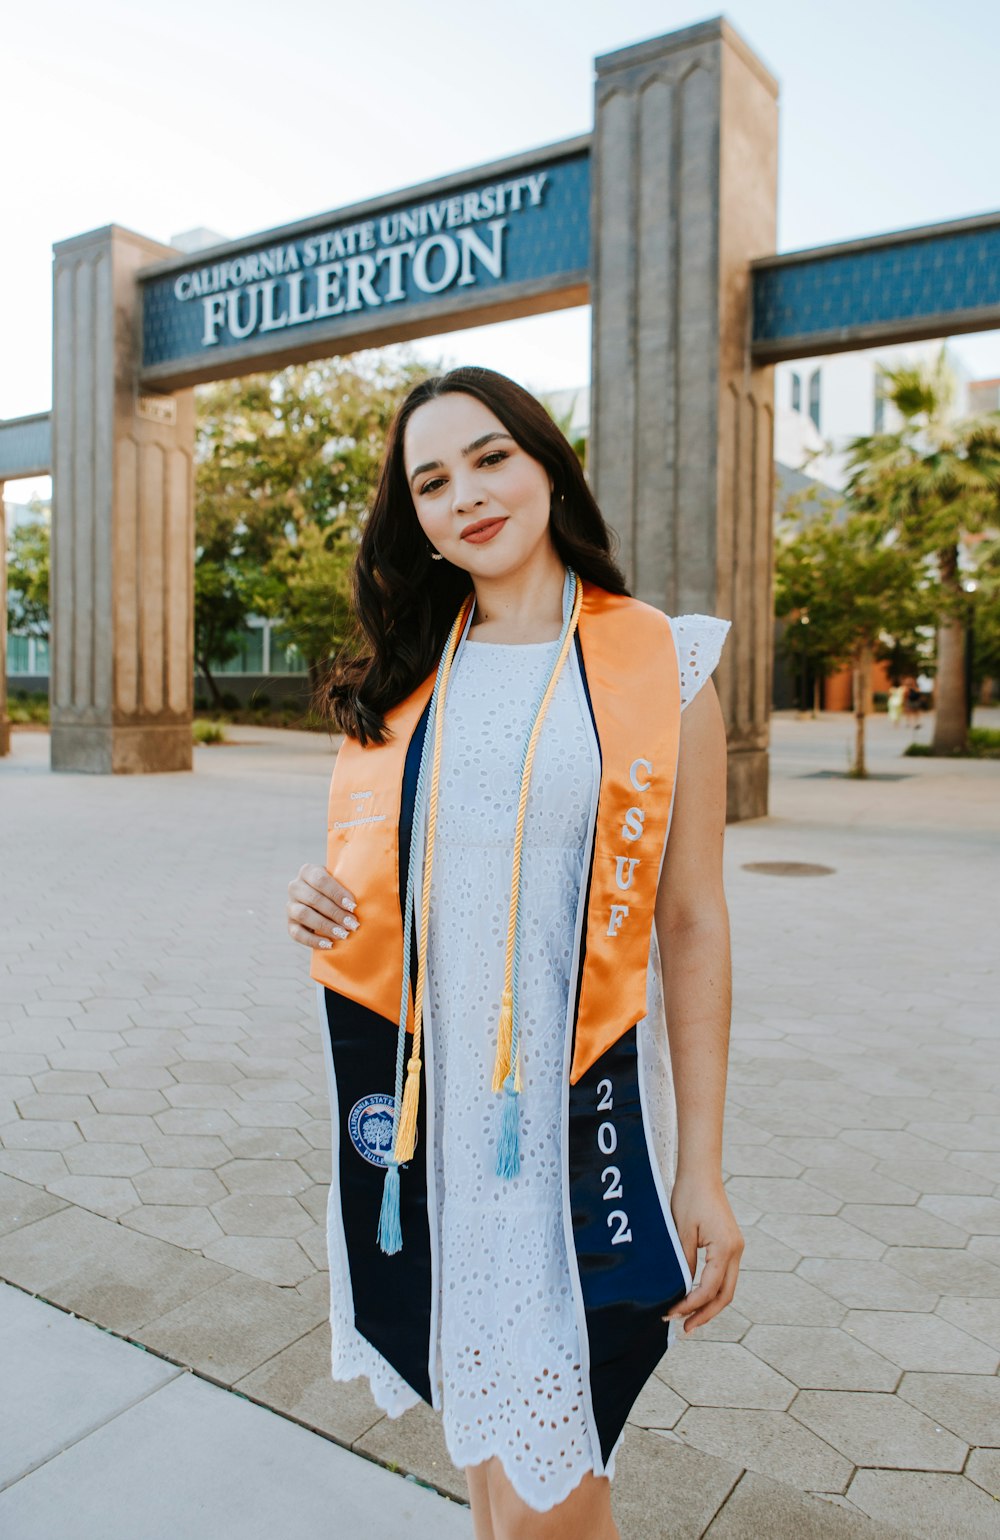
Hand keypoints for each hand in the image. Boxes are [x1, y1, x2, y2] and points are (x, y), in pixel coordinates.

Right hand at [286, 863, 358, 950]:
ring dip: (326, 926)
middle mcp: (295, 887)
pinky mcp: (290, 923)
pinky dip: (313, 940)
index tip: (353, 906)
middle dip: (335, 913)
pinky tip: (329, 944)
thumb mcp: (340, 881)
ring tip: (343, 934)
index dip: (337, 893)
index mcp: (308, 871)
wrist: (323, 899)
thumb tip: (364, 900)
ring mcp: (290, 905)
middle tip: (353, 924)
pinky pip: (297, 934)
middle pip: (313, 899)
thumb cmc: (337, 889)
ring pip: (304, 915)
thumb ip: (347, 885)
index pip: (320, 880)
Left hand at [664, 1173, 742, 1333]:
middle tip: (684, 1328)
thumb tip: (682, 1290)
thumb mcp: (682, 1231)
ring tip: (688, 1318)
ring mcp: (736, 1248)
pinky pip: (724, 1275)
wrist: (701, 1173)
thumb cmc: (689, 1196)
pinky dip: (711, 1289)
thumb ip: (685, 1262)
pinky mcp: (730, 1244)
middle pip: (725, 1295)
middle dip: (705, 1314)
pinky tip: (695, 1296)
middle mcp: (736, 1251)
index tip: (672, 1314)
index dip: (691, 1305)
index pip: (710, 1288)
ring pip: (726, 1287)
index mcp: (725, 1248)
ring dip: (709, 1304)